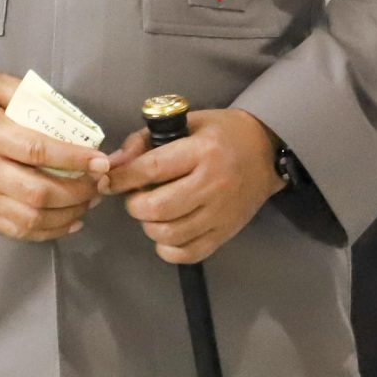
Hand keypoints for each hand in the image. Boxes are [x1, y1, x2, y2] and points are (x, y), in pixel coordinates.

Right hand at [0, 72, 110, 243]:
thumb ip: (15, 89)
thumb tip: (53, 104)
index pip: (38, 150)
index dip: (73, 158)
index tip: (100, 159)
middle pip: (41, 191)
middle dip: (79, 190)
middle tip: (100, 182)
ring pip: (33, 216)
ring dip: (69, 213)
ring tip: (90, 201)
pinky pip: (17, 230)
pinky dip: (48, 231)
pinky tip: (69, 222)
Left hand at [105, 108, 282, 264]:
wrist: (267, 150)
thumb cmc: (221, 133)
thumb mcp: (185, 123)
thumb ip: (145, 141)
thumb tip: (111, 164)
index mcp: (202, 151)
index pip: (152, 169)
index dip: (123, 178)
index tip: (109, 181)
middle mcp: (213, 183)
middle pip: (158, 208)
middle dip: (135, 206)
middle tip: (135, 198)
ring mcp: (221, 212)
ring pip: (170, 234)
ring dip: (149, 227)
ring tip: (151, 213)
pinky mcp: (226, 232)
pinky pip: (189, 253)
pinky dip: (168, 249)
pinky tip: (167, 233)